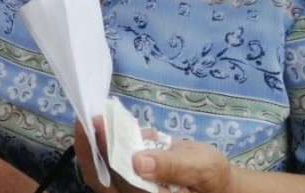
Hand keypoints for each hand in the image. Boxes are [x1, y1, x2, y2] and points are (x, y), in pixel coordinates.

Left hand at [74, 118, 233, 192]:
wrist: (215, 177)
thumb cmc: (211, 176)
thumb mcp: (199, 167)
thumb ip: (171, 166)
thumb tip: (138, 162)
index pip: (118, 182)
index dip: (100, 156)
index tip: (92, 128)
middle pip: (104, 177)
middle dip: (93, 147)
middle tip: (90, 118)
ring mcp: (131, 187)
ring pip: (104, 169)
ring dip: (98, 143)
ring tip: (97, 117)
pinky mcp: (130, 175)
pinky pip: (112, 162)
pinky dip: (110, 142)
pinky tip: (117, 124)